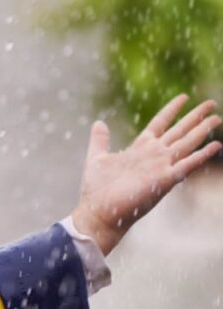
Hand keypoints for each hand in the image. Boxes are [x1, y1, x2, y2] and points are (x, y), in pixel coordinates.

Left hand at [72, 95, 221, 255]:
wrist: (98, 212)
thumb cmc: (97, 189)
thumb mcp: (97, 157)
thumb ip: (100, 140)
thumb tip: (99, 123)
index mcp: (140, 148)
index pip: (160, 123)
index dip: (171, 110)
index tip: (184, 97)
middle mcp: (153, 155)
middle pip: (179, 131)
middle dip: (195, 117)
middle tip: (212, 103)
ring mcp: (160, 167)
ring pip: (186, 144)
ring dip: (202, 131)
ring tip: (217, 117)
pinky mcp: (163, 180)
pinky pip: (186, 165)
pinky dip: (201, 156)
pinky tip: (216, 146)